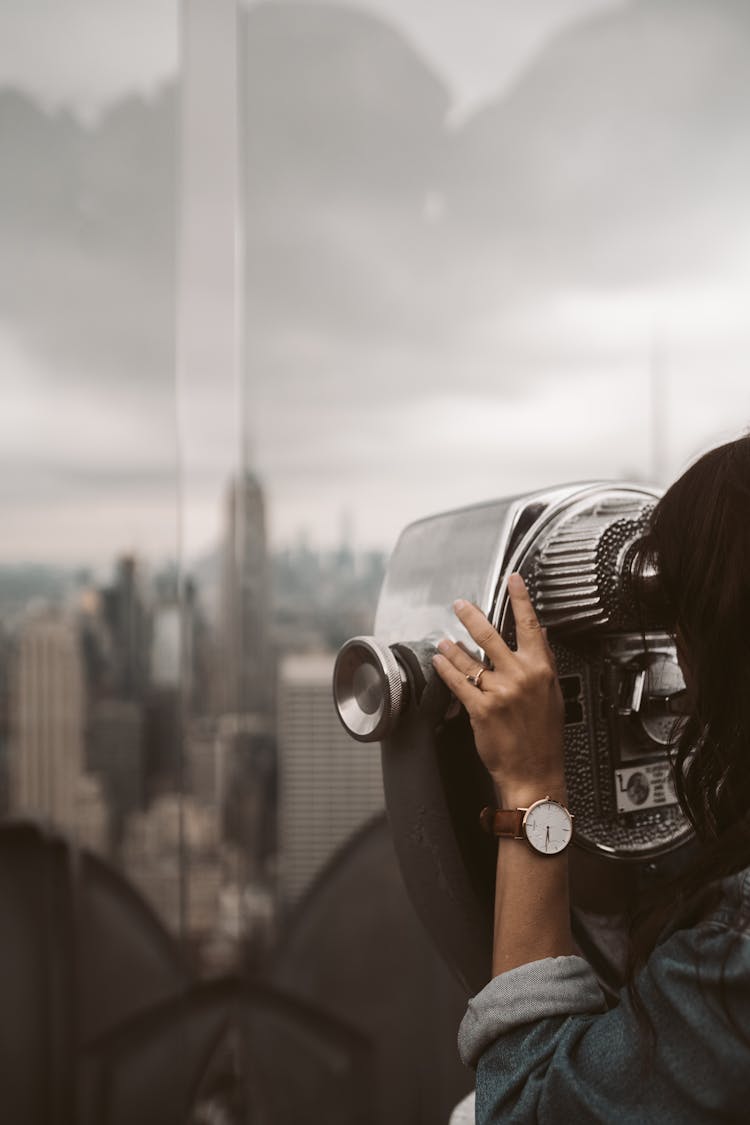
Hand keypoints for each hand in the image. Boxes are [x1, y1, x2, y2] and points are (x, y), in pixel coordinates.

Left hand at [432, 573, 564, 805]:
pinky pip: (458, 682)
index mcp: (541, 669)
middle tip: (460, 604)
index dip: (520, 599)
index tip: (513, 579)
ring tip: (443, 639)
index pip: (530, 625)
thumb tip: (541, 635)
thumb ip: (544, 663)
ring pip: (469, 658)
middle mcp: (520, 676)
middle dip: (472, 616)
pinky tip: (439, 661)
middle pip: (491, 635)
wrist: (534, 772)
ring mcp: (500, 691)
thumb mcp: (553, 694)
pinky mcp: (481, 708)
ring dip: (453, 645)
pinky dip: (446, 668)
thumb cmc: (544, 737)